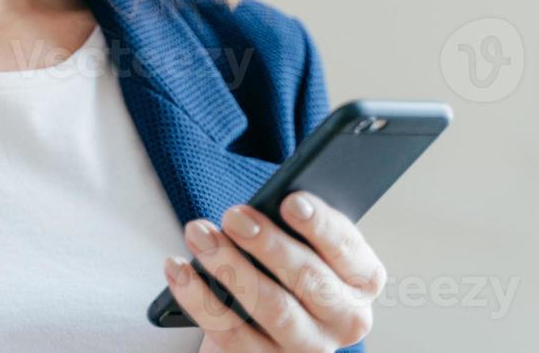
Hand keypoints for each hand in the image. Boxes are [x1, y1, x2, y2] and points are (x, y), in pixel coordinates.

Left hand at [164, 191, 384, 351]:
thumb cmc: (285, 262)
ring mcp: (308, 348)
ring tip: (199, 235)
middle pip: (309, 280)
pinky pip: (233, 336)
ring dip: (230, 267)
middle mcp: (345, 319)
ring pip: (273, 309)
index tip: (290, 200)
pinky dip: (200, 300)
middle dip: (268, 244)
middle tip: (232, 215)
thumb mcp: (300, 240)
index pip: (348, 250)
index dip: (320, 225)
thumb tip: (263, 207)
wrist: (264, 318)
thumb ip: (293, 225)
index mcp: (362, 278)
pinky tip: (177, 269)